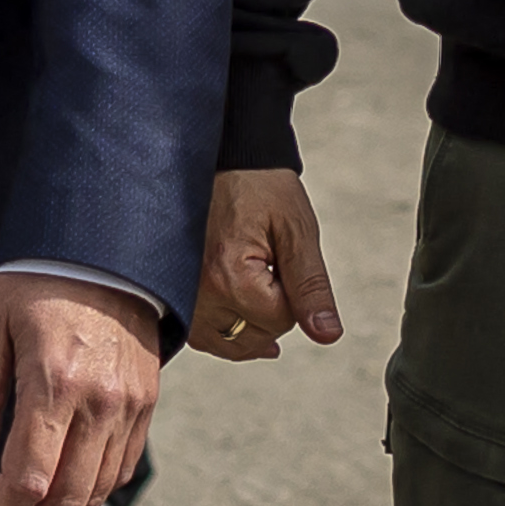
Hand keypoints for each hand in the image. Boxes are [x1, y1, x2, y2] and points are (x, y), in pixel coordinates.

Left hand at [0, 275, 163, 505]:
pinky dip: (88, 497)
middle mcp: (100, 401)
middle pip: (64, 502)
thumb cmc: (38, 282)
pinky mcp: (146, 404)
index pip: (26, 480)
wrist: (108, 246)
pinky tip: (58, 502)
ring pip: (94, 493)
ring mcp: (130, 406)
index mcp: (55, 381)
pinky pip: (120, 470)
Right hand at [197, 167, 343, 360]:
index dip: (295, 296)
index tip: (286, 261)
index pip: (280, 321)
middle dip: (273, 311)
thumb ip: (311, 287)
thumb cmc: (262, 189)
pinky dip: (225, 331)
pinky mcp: (176, 295)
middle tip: (270, 267)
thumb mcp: (297, 231)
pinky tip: (243, 314)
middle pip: (254, 337)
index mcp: (229, 276)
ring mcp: (182, 297)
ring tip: (260, 291)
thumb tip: (327, 335)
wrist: (227, 161)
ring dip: (250, 328)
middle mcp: (197, 293)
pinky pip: (201, 335)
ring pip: (227, 343)